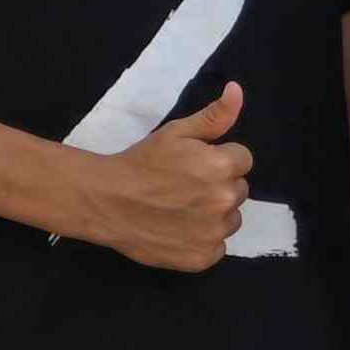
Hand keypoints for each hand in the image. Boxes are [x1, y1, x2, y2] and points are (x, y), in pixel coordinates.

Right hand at [83, 84, 256, 272]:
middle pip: (239, 190)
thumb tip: (238, 91)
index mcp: (222, 166)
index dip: (219, 159)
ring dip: (214, 215)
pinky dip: (203, 241)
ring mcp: (214, 233)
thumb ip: (214, 116)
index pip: (242, 160)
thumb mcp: (176, 132)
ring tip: (181, 209)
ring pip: (230, 220)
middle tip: (185, 186)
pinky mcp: (202, 258)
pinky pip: (217, 247)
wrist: (107, 201)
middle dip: (218, 186)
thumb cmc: (141, 162)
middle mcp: (224, 200)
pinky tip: (179, 230)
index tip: (195, 164)